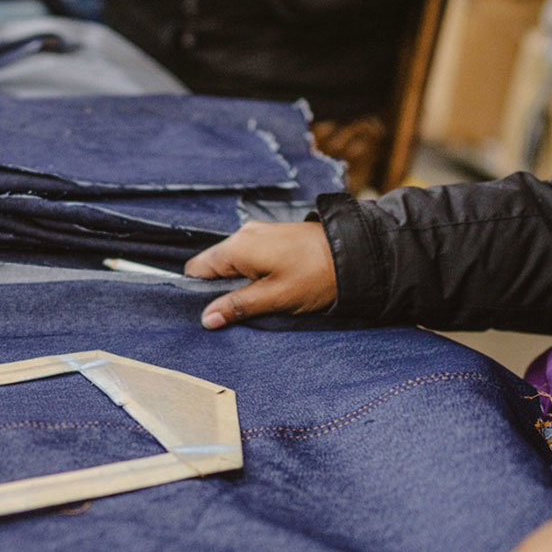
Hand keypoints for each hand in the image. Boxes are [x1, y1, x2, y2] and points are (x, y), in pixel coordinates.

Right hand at [183, 221, 338, 328]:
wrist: (355, 252)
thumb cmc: (317, 275)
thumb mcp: (275, 298)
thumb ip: (238, 307)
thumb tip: (207, 319)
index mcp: (238, 248)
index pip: (196, 269)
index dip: (198, 293)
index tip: (211, 312)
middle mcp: (243, 234)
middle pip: (213, 265)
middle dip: (219, 289)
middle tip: (236, 311)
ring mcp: (258, 232)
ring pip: (231, 262)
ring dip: (237, 282)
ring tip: (256, 300)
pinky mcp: (272, 236)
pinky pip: (248, 256)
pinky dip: (250, 273)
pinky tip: (267, 286)